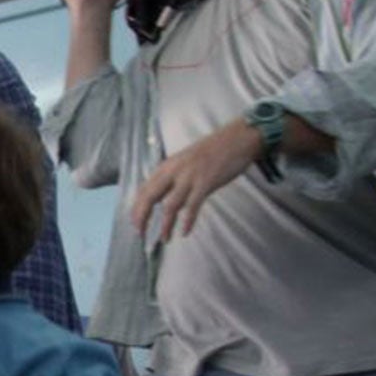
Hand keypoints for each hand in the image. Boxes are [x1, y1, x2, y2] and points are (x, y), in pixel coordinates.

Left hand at [129, 122, 262, 243]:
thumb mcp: (185, 161)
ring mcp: (190, 176)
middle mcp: (174, 170)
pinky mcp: (206, 182)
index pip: (144, 189)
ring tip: (165, 239)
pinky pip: (192, 207)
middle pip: (150, 197)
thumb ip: (173, 178)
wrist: (240, 136)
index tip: (135, 223)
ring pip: (170, 206)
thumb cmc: (214, 150)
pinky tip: (184, 232)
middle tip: (140, 234)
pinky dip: (187, 222)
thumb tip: (164, 200)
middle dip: (142, 218)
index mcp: (167, 165)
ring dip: (165, 226)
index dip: (136, 208)